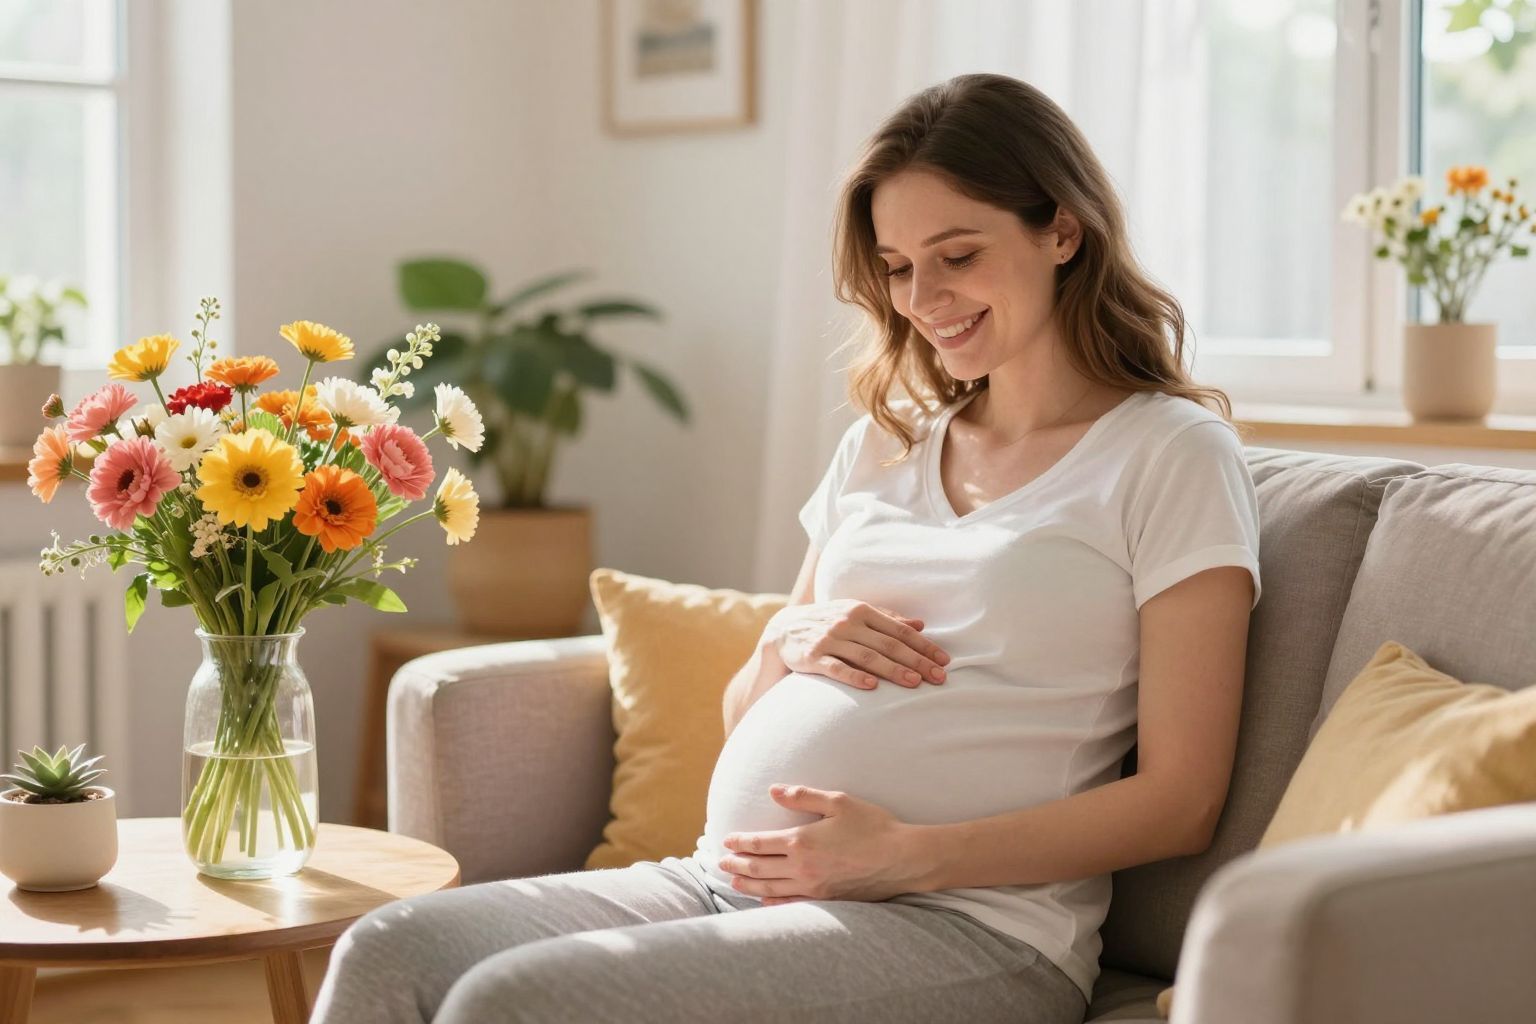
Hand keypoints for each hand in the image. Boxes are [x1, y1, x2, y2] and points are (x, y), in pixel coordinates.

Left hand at [716, 784, 928, 902]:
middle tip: (720, 862)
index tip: (726, 839)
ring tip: (733, 880)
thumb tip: (773, 791)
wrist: (902, 859)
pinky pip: (790, 904)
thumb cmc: (873, 826)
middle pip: (758, 868)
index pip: (759, 843)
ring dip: (747, 884)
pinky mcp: (826, 901)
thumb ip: (802, 796)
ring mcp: (813, 888)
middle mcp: (802, 868)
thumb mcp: (838, 802)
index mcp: (801, 841)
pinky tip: (763, 900)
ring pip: (769, 889)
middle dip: (736, 864)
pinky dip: (771, 903)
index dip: (739, 842)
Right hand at [762, 599, 949, 690]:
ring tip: (915, 682)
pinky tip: (872, 687)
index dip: (923, 645)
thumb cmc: (826, 623)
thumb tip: (921, 625)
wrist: (781, 630)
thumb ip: (887, 619)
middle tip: (939, 676)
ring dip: (892, 670)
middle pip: (888, 644)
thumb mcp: (855, 615)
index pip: (899, 630)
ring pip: (866, 656)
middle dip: (916, 661)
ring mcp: (828, 639)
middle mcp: (846, 622)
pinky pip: (836, 668)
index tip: (944, 660)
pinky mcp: (811, 656)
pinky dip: (855, 677)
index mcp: (860, 610)